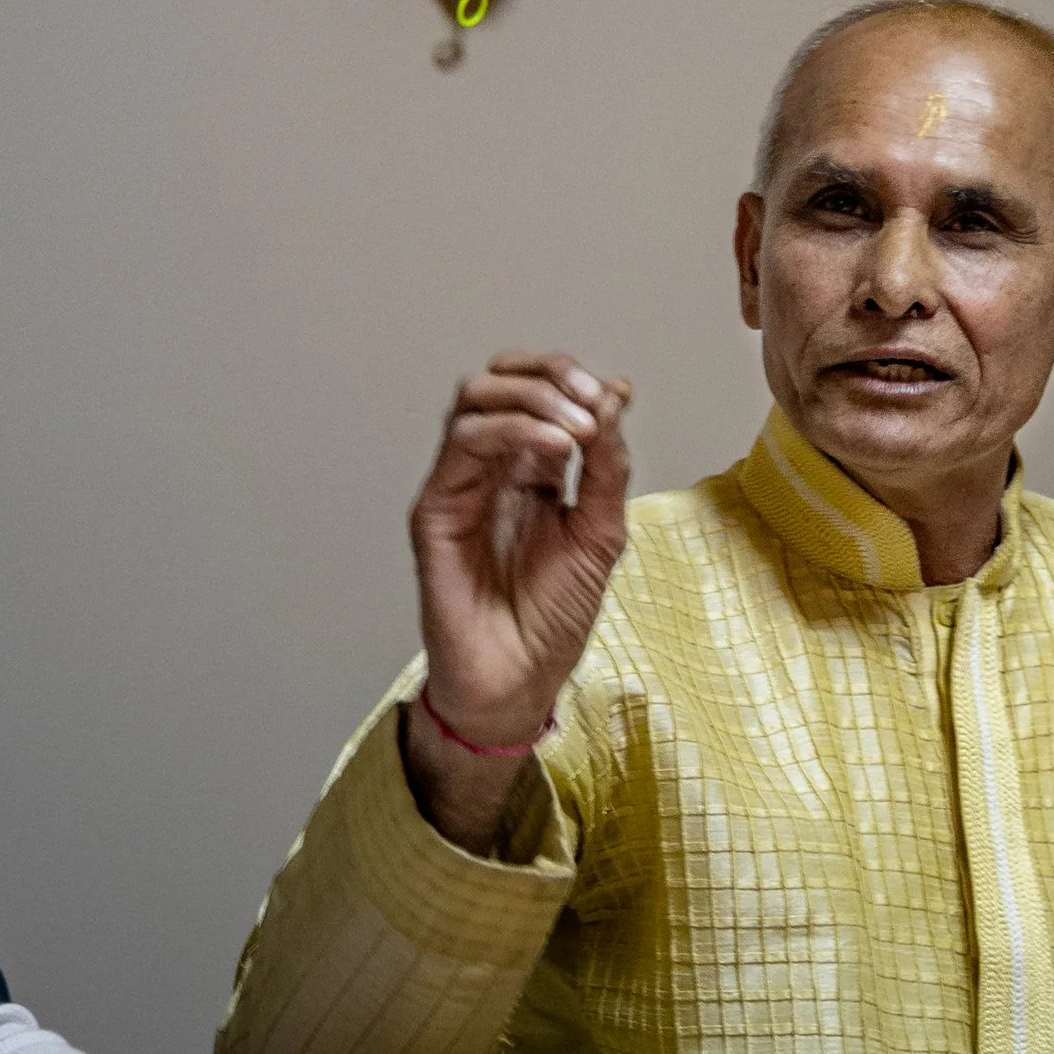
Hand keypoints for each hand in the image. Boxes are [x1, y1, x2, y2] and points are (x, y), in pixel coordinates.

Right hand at [405, 353, 631, 847]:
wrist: (518, 680)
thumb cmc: (553, 616)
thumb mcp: (601, 531)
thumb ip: (607, 464)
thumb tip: (616, 392)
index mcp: (529, 469)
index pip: (537, 390)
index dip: (570, 376)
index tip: (612, 394)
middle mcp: (490, 468)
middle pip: (499, 379)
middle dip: (549, 373)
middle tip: (591, 398)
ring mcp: (460, 484)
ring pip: (475, 398)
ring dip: (533, 397)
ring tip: (578, 428)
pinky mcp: (437, 508)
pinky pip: (463, 444)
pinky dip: (513, 429)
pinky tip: (556, 447)